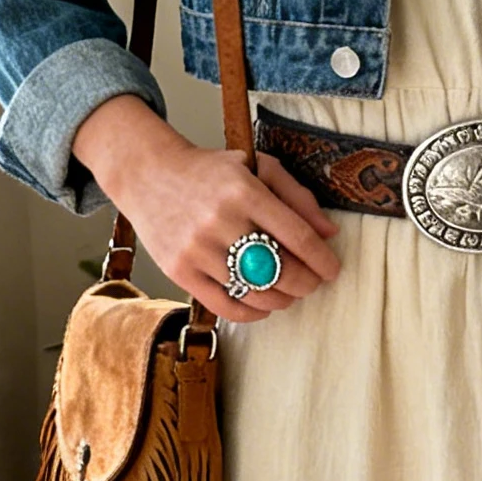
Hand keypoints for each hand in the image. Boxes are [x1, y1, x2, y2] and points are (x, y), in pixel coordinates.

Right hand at [75, 97, 340, 325]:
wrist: (149, 175)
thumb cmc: (211, 172)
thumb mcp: (257, 167)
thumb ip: (297, 196)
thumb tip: (329, 234)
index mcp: (245, 191)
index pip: (298, 237)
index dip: (323, 260)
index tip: (332, 270)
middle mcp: (220, 221)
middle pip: (281, 270)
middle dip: (306, 283)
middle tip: (312, 283)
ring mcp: (197, 249)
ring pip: (256, 293)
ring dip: (282, 299)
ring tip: (287, 292)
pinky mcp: (180, 271)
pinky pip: (226, 307)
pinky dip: (252, 313)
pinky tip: (261, 305)